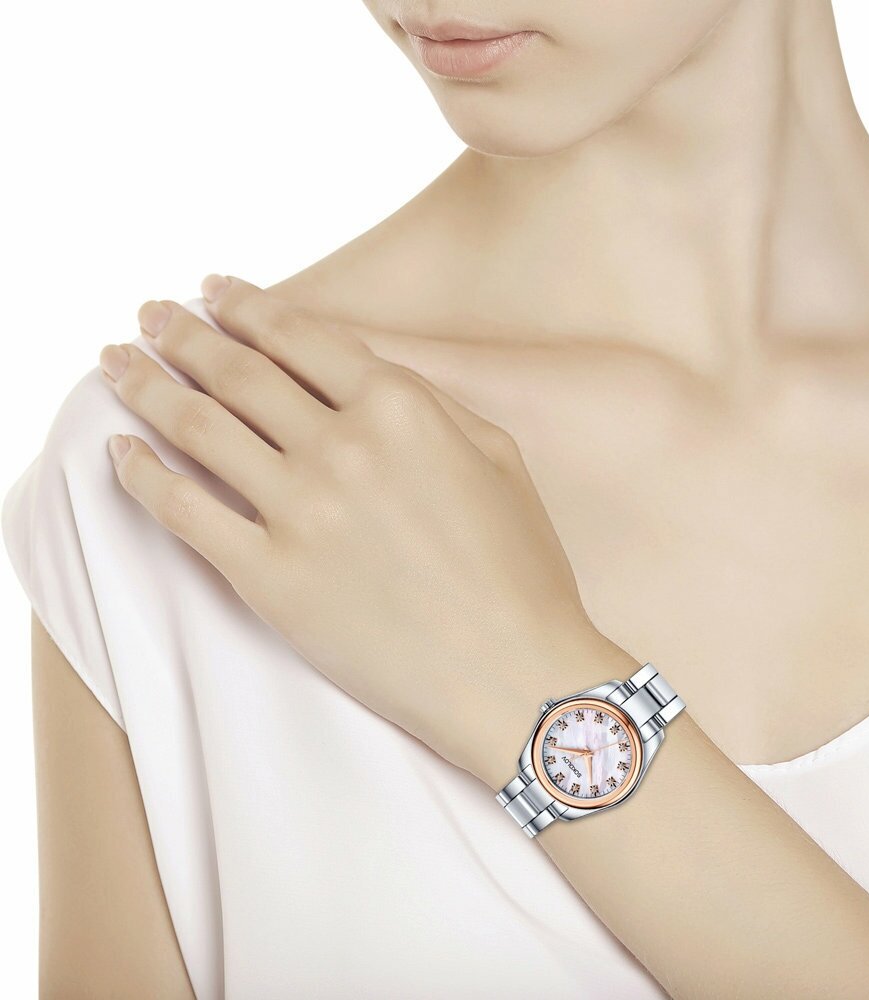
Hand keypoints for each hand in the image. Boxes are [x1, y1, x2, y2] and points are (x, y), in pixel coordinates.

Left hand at [98, 275, 622, 777]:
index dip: (247, 305)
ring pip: (197, 429)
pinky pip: (183, 513)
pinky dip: (141, 476)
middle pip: (237, 372)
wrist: (512, 675)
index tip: (214, 290)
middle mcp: (342, 448)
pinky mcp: (269, 579)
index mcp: (401, 409)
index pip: (299, 337)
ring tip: (116, 363)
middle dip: (183, 333)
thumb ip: (428, 399)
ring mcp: (300, 513)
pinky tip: (118, 451)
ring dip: (146, 385)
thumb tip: (359, 363)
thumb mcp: (498, 456)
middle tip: (149, 314)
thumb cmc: (519, 567)